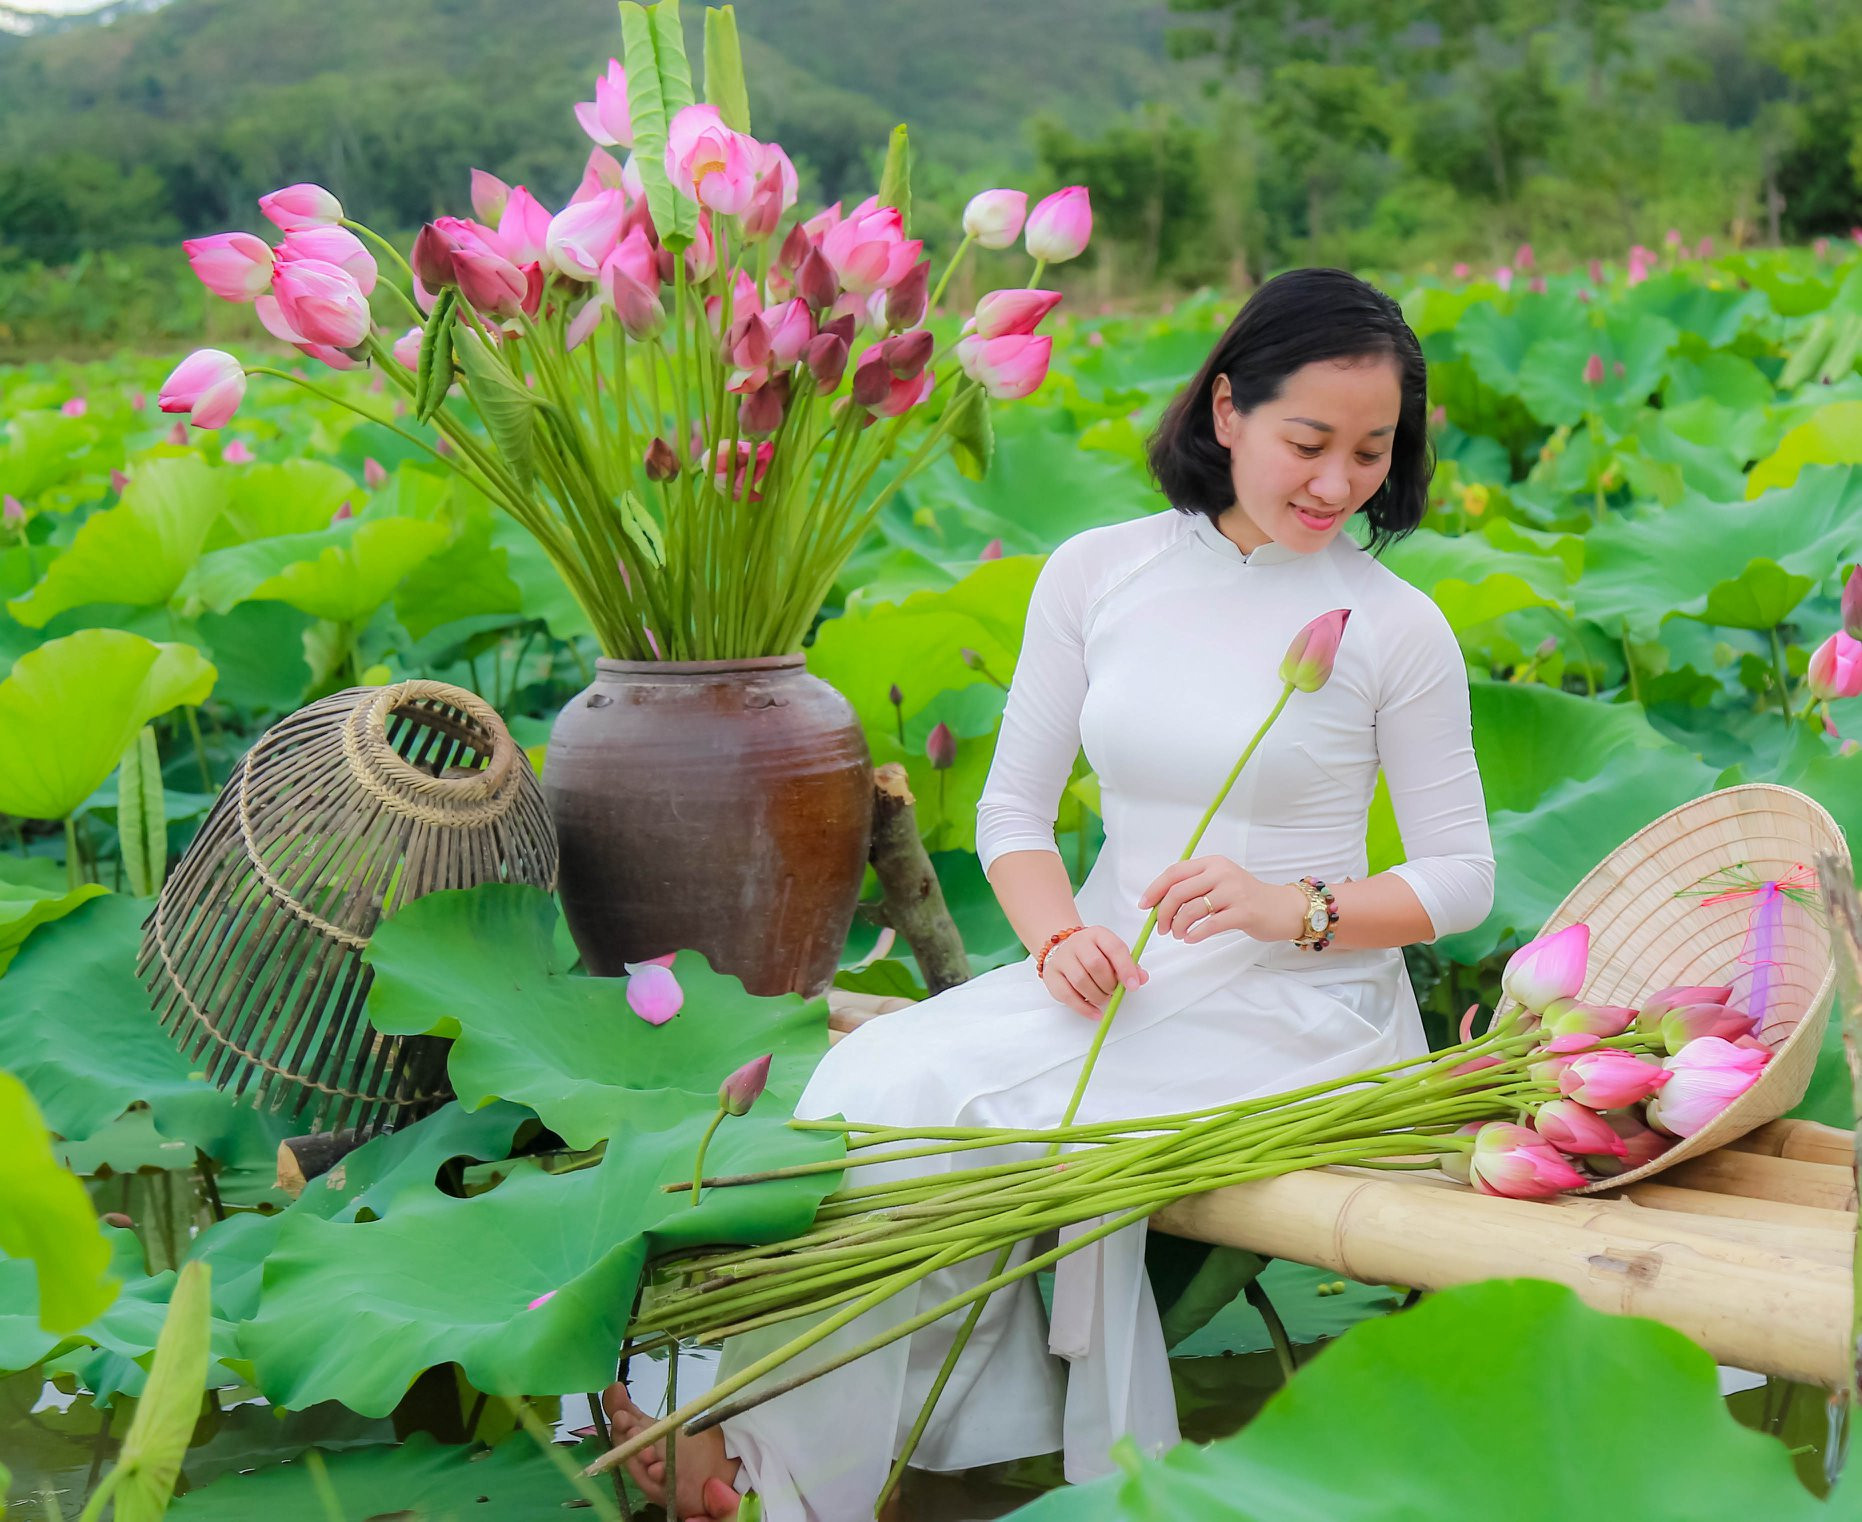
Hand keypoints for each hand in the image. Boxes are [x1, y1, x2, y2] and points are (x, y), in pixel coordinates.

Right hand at [1040, 925, 1147, 1020]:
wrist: (1062, 949)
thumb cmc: (1092, 954)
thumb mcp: (1112, 954)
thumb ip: (1129, 966)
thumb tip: (1141, 978)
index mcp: (1097, 934)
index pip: (1114, 948)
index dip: (1126, 968)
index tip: (1133, 985)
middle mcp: (1077, 943)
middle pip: (1095, 965)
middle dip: (1109, 984)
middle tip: (1114, 992)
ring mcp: (1062, 958)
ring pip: (1081, 981)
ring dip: (1098, 996)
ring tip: (1104, 998)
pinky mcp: (1051, 976)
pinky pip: (1068, 996)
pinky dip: (1084, 1008)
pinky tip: (1095, 1013)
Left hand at [1138, 855, 1303, 943]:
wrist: (1281, 908)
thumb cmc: (1245, 898)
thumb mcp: (1220, 882)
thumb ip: (1194, 887)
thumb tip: (1159, 903)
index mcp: (1212, 863)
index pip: (1174, 872)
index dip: (1155, 889)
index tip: (1145, 906)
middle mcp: (1222, 873)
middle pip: (1178, 892)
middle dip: (1163, 913)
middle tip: (1162, 928)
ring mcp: (1234, 891)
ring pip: (1191, 910)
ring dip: (1178, 926)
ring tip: (1179, 934)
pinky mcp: (1244, 912)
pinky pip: (1210, 925)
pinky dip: (1195, 934)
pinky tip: (1191, 939)